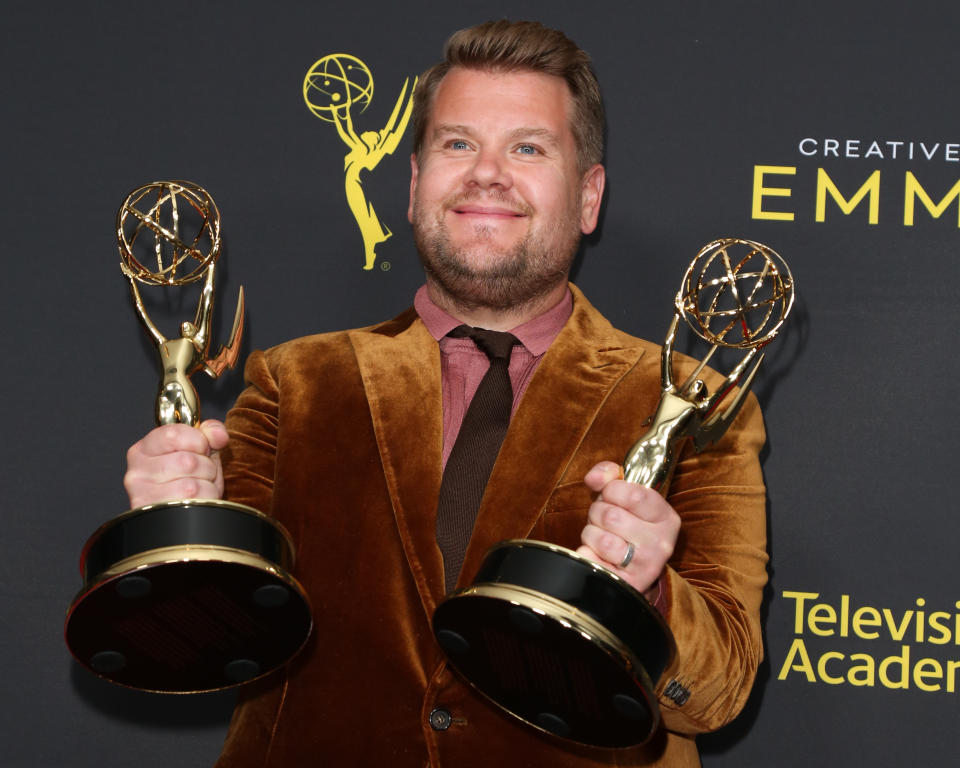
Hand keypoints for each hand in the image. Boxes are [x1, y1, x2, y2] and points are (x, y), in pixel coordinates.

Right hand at [123, 420, 228, 507]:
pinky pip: (195, 504)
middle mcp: (137, 471)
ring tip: (199, 487)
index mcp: (144, 449)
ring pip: (192, 486)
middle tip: (201, 473)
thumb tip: (218, 435)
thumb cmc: (189, 478)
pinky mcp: (156, 515)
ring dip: (207, 486)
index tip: (201, 448)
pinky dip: (207, 501)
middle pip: (187, 462)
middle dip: (206, 467)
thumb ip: (209, 433)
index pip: (173, 434)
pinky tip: (197, 502)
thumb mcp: (199, 450)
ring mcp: (143, 495)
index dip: (198, 441)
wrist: (182, 513)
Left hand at [575, 461, 679, 599]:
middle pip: (611, 515)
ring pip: (599, 539)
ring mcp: (644, 567)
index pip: (634, 494)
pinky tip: (599, 555)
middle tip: (604, 519)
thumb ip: (610, 476)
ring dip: (591, 533)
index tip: (610, 494)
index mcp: (667, 518)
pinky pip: (589, 558)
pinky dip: (586, 552)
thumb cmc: (628, 525)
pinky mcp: (624, 584)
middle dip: (597, 512)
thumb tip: (593, 478)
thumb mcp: (626, 497)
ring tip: (602, 536)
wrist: (634, 571)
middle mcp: (661, 543)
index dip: (612, 490)